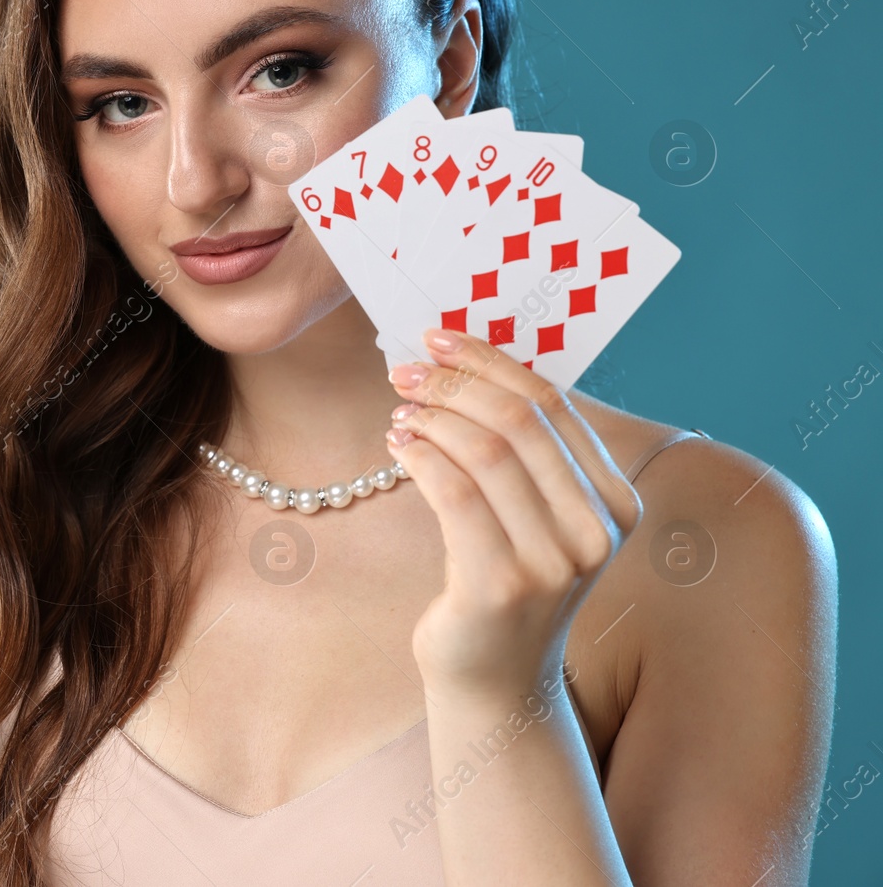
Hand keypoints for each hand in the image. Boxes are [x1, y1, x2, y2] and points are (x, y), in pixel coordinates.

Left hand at [385, 327, 642, 702]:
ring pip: (485, 452)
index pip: (553, 405)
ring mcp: (552, 562)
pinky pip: (455, 495)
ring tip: (400, 409)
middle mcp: (595, 531)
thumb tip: (465, 362)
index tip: (439, 338)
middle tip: (405, 371)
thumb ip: (524, 450)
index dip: (490, 361)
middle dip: (455, 383)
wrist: (495, 678)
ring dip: (433, 418)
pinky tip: (398, 445)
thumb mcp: (534, 513)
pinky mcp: (500, 586)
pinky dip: (421, 456)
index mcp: (617, 501)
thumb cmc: (506, 578)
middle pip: (519, 421)